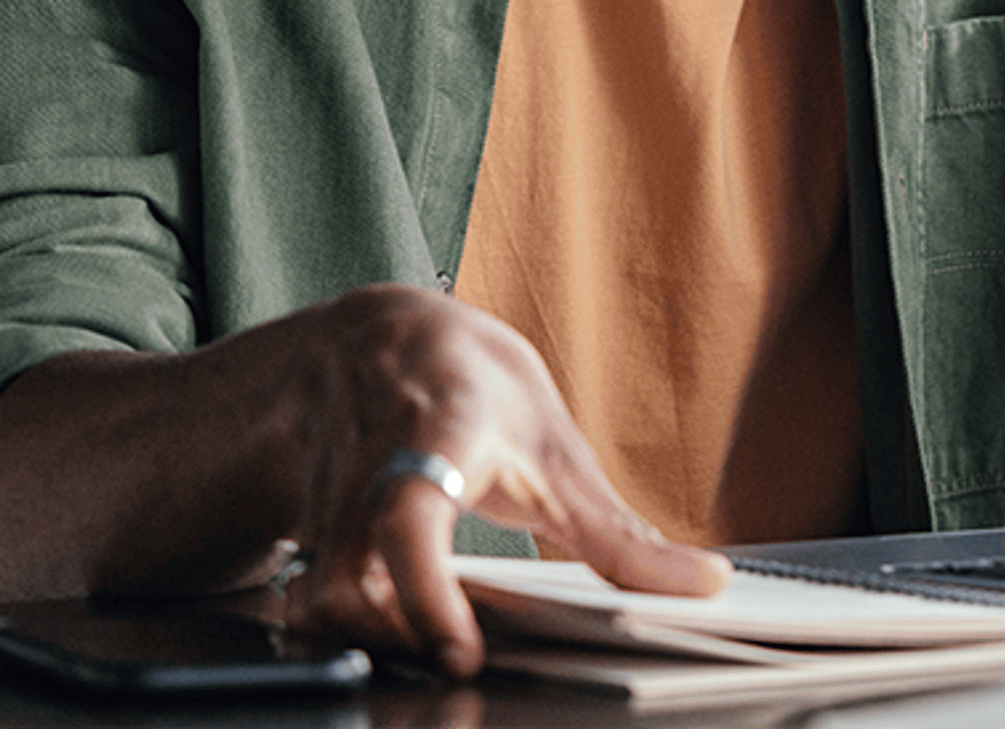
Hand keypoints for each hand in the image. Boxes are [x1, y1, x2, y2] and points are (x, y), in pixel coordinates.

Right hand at [280, 287, 728, 676]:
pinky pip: (307, 606)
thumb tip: (705, 585)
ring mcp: (321, 496)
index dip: (426, 588)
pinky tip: (398, 637)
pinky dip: (351, 635)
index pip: (410, 507)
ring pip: (319, 601)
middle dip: (401, 635)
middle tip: (460, 666)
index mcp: (440, 425)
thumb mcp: (558, 446)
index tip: (461, 652)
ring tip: (437, 648)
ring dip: (377, 641)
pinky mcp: (298, 531)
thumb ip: (619, 532)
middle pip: (350, 577)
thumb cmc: (478, 390)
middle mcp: (367, 461)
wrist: (377, 338)